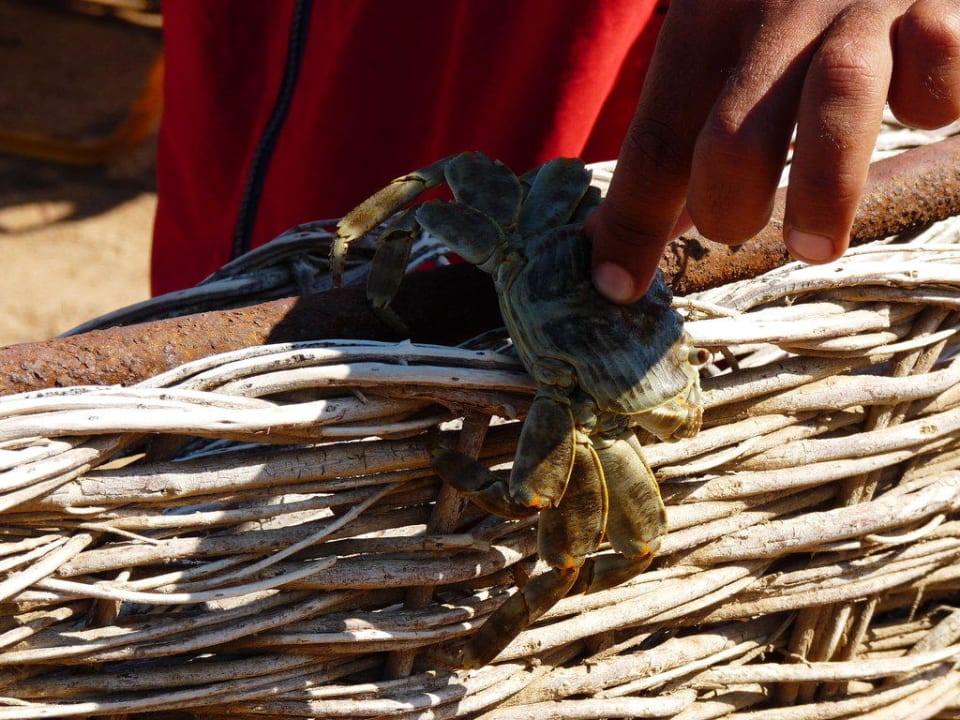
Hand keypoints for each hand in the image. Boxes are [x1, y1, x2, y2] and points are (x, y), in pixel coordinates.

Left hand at [588, 0, 959, 302]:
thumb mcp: (725, 29)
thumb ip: (690, 120)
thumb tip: (638, 229)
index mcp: (708, 11)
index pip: (656, 140)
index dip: (633, 225)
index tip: (616, 287)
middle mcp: (777, 2)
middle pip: (732, 135)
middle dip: (725, 210)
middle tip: (736, 228)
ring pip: (838, 101)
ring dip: (825, 191)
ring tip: (815, 246)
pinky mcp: (940, 3)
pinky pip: (937, 78)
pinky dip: (931, 105)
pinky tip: (918, 107)